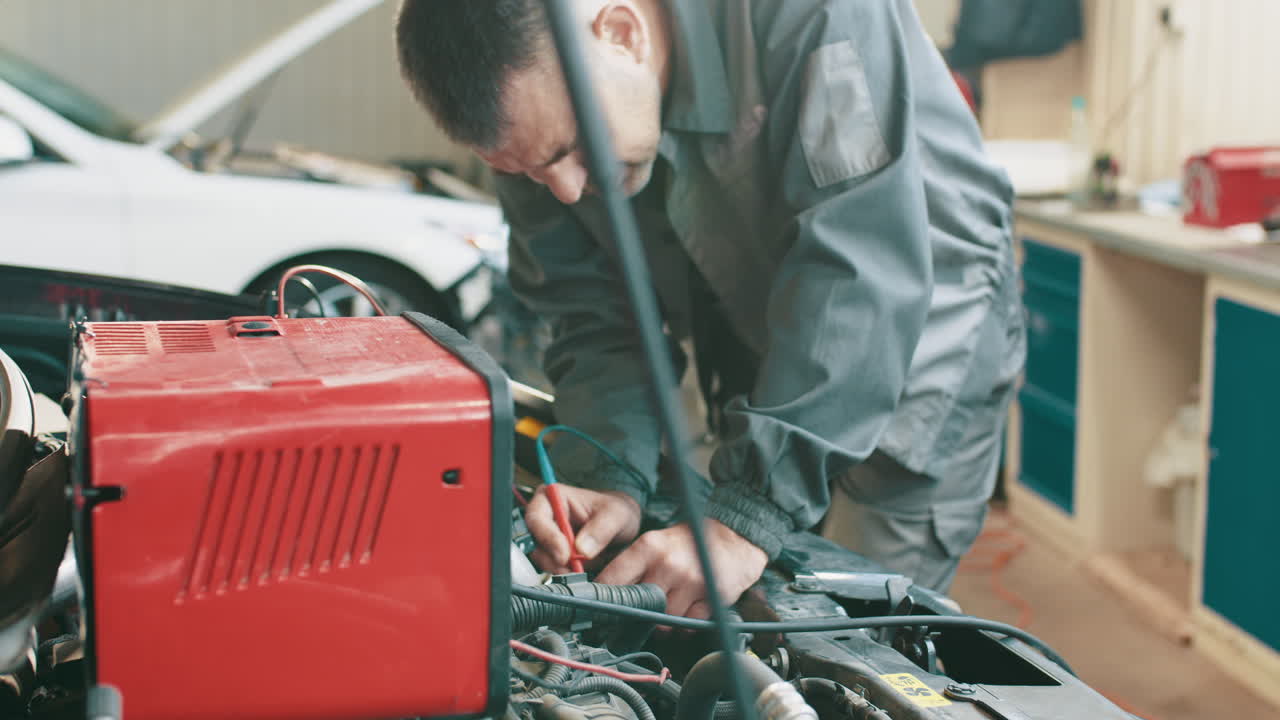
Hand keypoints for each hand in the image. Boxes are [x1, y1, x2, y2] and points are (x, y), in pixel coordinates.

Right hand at [526, 485, 641, 572]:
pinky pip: (552, 570)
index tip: (565, 555)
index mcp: (553, 497)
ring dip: (560, 570)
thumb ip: (602, 529)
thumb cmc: (616, 513)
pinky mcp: (553, 557)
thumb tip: (582, 549)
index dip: (547, 537)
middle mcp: (545, 518)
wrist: (623, 529)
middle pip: (535, 543)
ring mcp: (548, 539)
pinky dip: (565, 575)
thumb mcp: (616, 515)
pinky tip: (580, 575)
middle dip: (554, 560)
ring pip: (542, 560)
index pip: (537, 517)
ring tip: (582, 572)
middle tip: (575, 570)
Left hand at [596, 520, 767, 618]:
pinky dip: (687, 621)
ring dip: (665, 619)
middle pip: (638, 606)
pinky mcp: (710, 598)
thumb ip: (633, 567)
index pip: (613, 580)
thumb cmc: (689, 544)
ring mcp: (690, 582)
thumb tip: (606, 597)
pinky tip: (691, 604)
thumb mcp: (656, 544)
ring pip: (663, 621)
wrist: (734, 539)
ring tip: (674, 600)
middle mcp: (668, 564)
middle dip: (639, 611)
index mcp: (648, 547)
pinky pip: (688, 624)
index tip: (597, 609)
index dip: (603, 599)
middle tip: (644, 607)